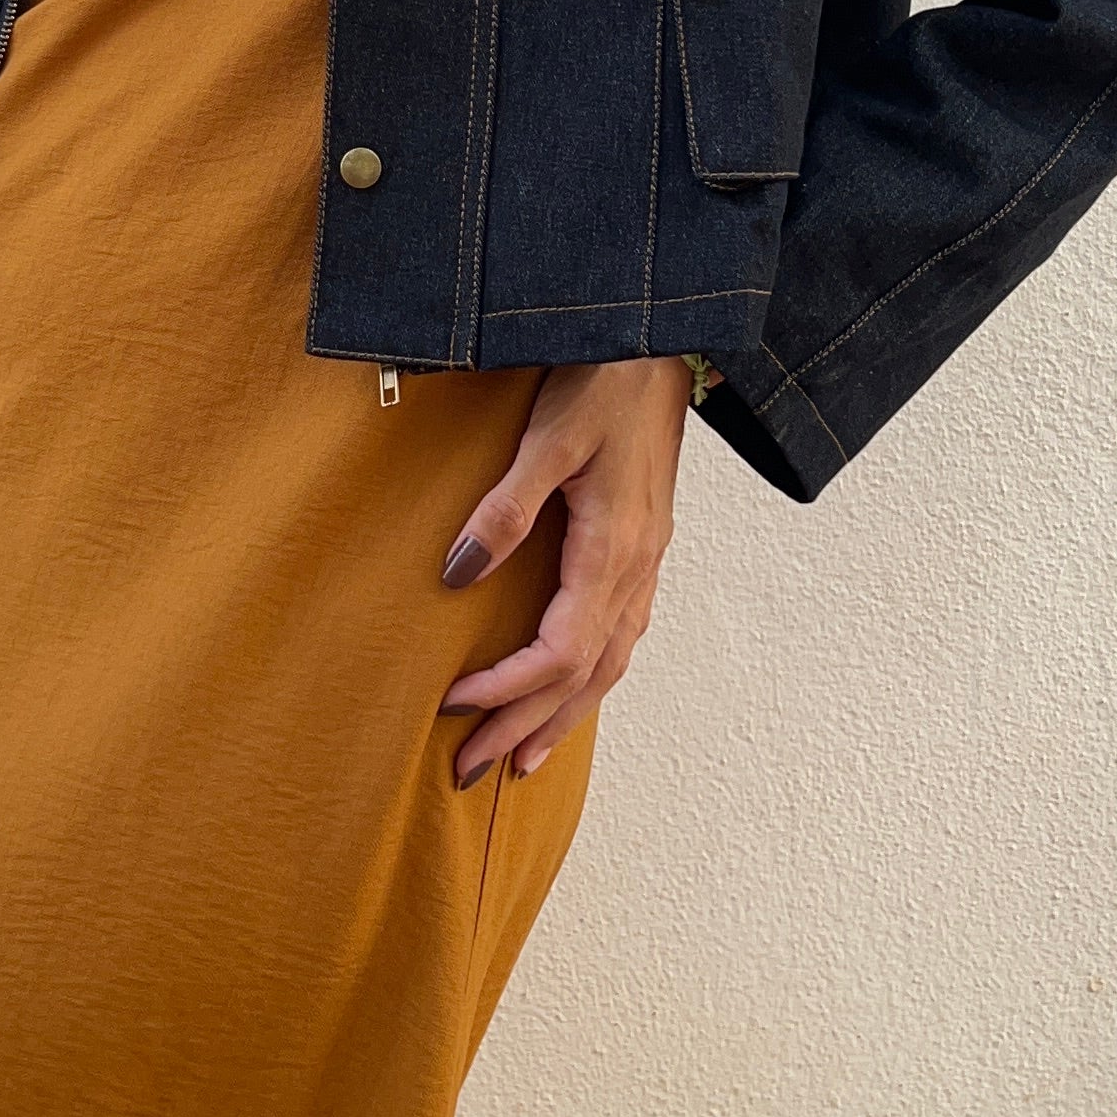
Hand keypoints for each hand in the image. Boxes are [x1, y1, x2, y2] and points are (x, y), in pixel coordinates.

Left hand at [437, 358, 689, 786]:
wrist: (662, 346)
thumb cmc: (603, 383)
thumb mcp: (548, 439)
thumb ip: (506, 510)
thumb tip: (459, 575)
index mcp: (613, 550)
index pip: (559, 650)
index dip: (507, 688)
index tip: (453, 705)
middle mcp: (637, 570)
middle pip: (582, 677)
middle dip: (525, 727)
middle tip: (469, 771)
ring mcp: (647, 565)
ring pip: (608, 667)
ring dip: (560, 718)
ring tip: (518, 759)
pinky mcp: (644, 552)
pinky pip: (620, 640)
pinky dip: (588, 682)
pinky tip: (568, 695)